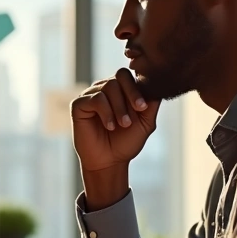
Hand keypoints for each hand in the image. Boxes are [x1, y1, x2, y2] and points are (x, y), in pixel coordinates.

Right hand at [71, 70, 160, 208]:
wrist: (109, 161)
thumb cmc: (126, 142)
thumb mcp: (146, 123)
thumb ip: (152, 104)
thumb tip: (157, 85)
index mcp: (122, 89)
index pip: (131, 75)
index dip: (139, 88)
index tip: (144, 107)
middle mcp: (106, 88)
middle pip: (120, 76)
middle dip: (131, 93)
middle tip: (138, 111)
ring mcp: (92, 95)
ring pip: (108, 86)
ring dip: (120, 107)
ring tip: (123, 124)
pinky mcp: (79, 104)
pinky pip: (95, 99)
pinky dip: (106, 112)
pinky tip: (110, 126)